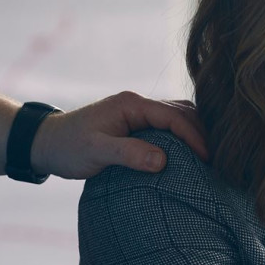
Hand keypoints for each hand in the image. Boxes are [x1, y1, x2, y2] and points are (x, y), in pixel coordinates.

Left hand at [29, 91, 208, 179]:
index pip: (174, 116)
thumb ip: (128, 154)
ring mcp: (140, 112)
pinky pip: (171, 126)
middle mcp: (139, 104)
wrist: (46, 143)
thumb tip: (163, 161)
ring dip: (197, 133)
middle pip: (184, 112)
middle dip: (203, 134)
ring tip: (212, 157)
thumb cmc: (68, 147)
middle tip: (218, 159)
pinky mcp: (140, 124)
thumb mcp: (96, 152)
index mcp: (132, 104)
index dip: (195, 137)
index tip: (208, 159)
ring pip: (180, 117)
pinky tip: (195, 153)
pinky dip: (187, 136)